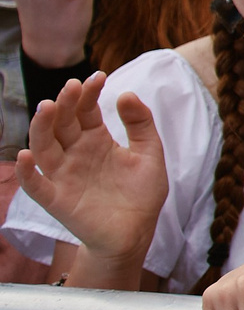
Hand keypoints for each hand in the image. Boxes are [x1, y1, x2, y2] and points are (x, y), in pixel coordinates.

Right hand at [16, 74, 166, 276]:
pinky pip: (37, 185)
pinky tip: (27, 156)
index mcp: (96, 140)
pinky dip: (28, 172)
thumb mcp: (150, 154)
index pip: (85, 111)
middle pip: (62, 124)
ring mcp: (64, 175)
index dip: (88, 93)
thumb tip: (126, 93)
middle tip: (72, 87)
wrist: (136, 233)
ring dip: (41, 127)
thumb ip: (141, 124)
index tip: (98, 76)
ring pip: (44, 147)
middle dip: (65, 104)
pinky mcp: (57, 199)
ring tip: (47, 107)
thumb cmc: (140, 194)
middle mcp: (75, 153)